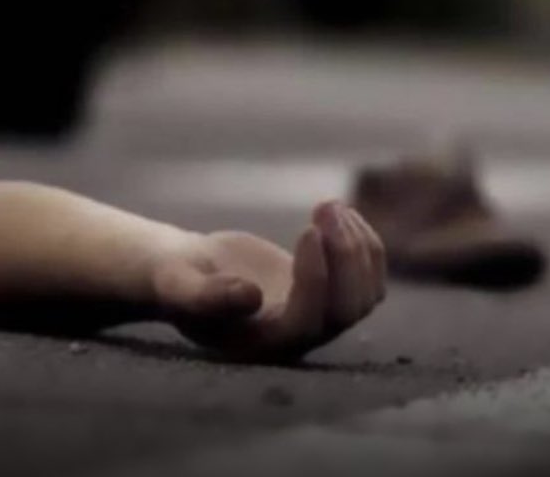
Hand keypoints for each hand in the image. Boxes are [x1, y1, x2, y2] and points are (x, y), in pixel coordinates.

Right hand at [151, 201, 385, 360]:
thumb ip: (208, 296)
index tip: (308, 229)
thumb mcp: (180, 287)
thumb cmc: (179, 280)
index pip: (308, 320)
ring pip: (367, 294)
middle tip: (325, 206)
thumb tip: (250, 297)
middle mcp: (299, 339)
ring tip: (329, 205)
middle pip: (348, 310)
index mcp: (263, 344)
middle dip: (345, 256)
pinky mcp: (332, 294)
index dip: (316, 278)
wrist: (191, 272)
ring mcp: (321, 318)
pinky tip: (341, 211)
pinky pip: (370, 277)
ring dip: (358, 246)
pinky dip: (365, 242)